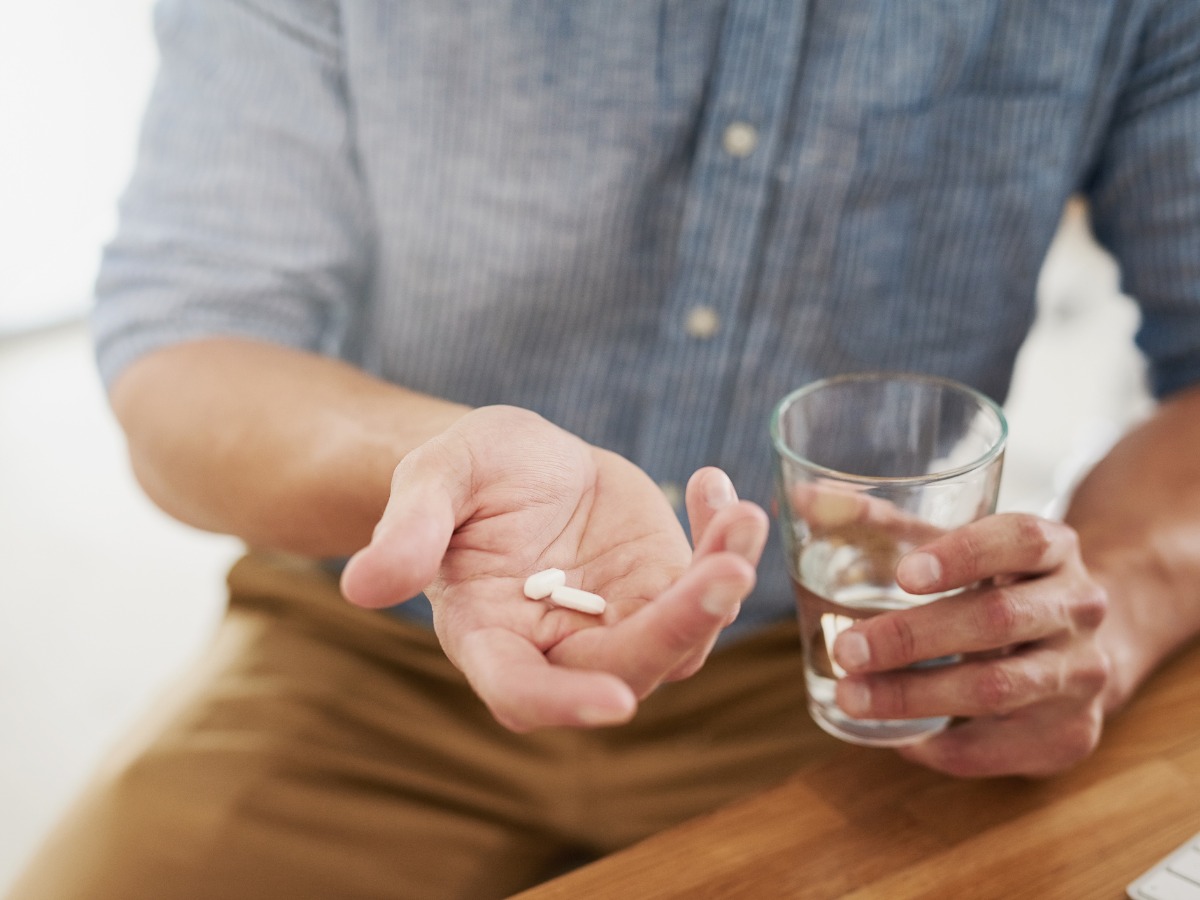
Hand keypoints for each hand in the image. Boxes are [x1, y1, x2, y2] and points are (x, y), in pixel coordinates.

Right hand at [340, 406, 768, 730]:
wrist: (516, 460)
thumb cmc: (464, 473)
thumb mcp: (434, 476)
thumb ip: (410, 527)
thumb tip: (362, 586)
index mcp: (488, 636)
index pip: (521, 690)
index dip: (564, 703)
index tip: (615, 700)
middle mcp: (558, 648)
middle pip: (624, 666)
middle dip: (680, 627)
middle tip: (725, 571)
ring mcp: (618, 622)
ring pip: (683, 637)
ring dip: (720, 584)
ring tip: (740, 517)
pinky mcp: (660, 589)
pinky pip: (706, 585)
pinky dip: (723, 542)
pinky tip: (714, 486)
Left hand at [830, 513, 1110, 776]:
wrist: (1077, 648)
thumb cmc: (992, 585)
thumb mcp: (951, 546)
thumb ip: (879, 521)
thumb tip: (800, 498)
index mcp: (1052, 547)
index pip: (1020, 540)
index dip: (963, 555)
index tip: (904, 574)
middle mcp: (1077, 607)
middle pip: (998, 619)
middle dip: (913, 638)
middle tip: (845, 649)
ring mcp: (1080, 674)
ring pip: (997, 688)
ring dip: (915, 696)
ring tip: (850, 696)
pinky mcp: (1071, 733)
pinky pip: (999, 746)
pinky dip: (941, 745)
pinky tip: (896, 737)